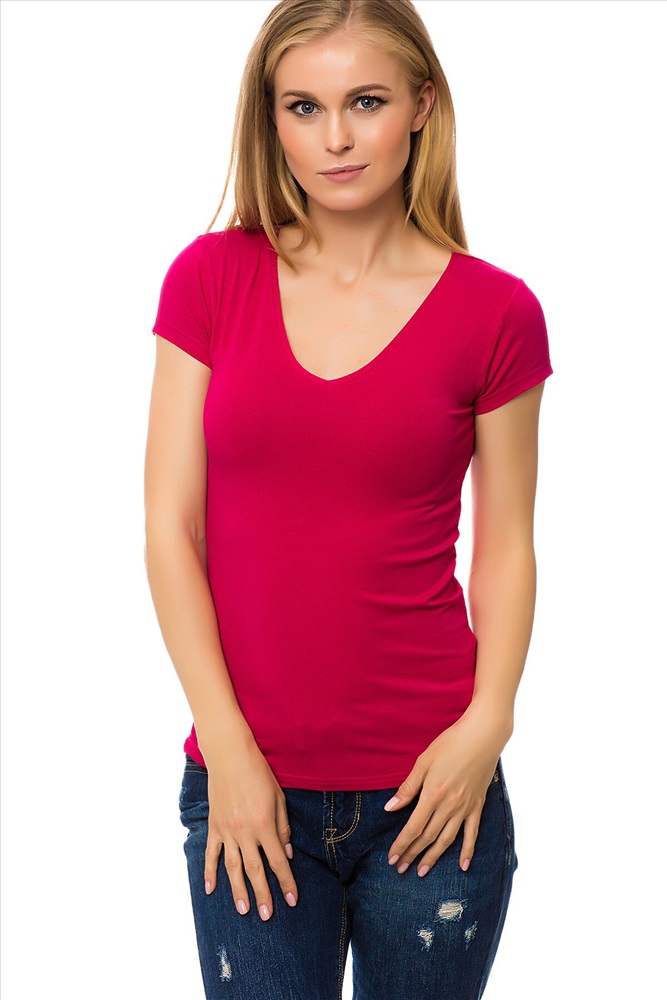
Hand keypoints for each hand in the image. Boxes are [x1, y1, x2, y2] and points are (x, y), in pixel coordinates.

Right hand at [202, 738, 298, 919]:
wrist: (230, 755)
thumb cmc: (259, 773)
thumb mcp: (278, 798)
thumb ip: (282, 827)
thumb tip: (286, 853)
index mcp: (264, 825)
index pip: (278, 861)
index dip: (286, 882)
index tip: (292, 900)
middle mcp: (244, 832)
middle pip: (255, 870)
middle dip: (263, 895)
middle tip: (267, 915)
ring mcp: (226, 830)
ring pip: (232, 868)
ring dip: (239, 890)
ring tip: (243, 910)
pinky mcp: (214, 826)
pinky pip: (211, 854)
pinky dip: (210, 873)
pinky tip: (211, 890)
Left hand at [383, 705, 511, 875]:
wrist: (482, 736)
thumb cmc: (450, 744)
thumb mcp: (424, 762)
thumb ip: (408, 788)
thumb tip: (390, 808)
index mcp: (433, 794)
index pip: (413, 827)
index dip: (402, 844)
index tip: (392, 858)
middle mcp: (449, 805)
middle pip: (428, 836)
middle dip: (412, 854)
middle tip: (401, 869)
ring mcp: (465, 807)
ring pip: (447, 839)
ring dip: (433, 856)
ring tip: (422, 871)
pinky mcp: (478, 805)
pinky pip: (472, 833)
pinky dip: (467, 850)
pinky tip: (463, 865)